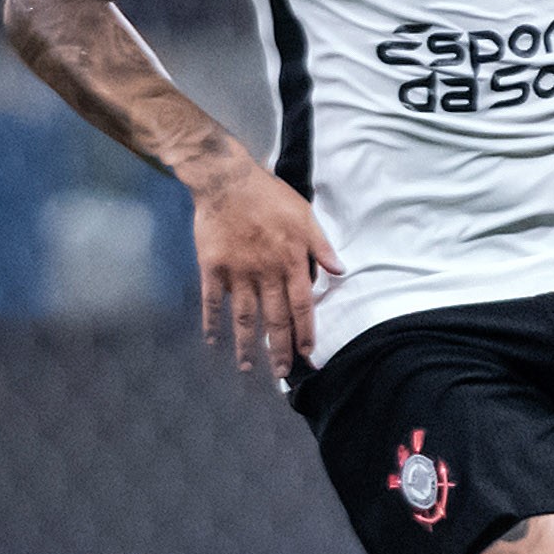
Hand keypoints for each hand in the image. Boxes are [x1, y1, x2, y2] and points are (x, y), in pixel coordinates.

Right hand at [189, 149, 342, 380]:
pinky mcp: (213, 268)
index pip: (302, 306)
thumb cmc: (270, 197)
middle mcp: (266, 273)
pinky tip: (214, 342)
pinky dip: (213, 323)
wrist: (226, 180)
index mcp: (290, 262)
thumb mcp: (306, 216)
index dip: (306, 332)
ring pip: (245, 317)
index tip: (309, 354)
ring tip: (249, 368)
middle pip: (275, 319)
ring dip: (248, 345)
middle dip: (280, 349)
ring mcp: (238, 273)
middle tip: (283, 373)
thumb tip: (340, 272)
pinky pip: (213, 301)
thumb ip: (321, 247)